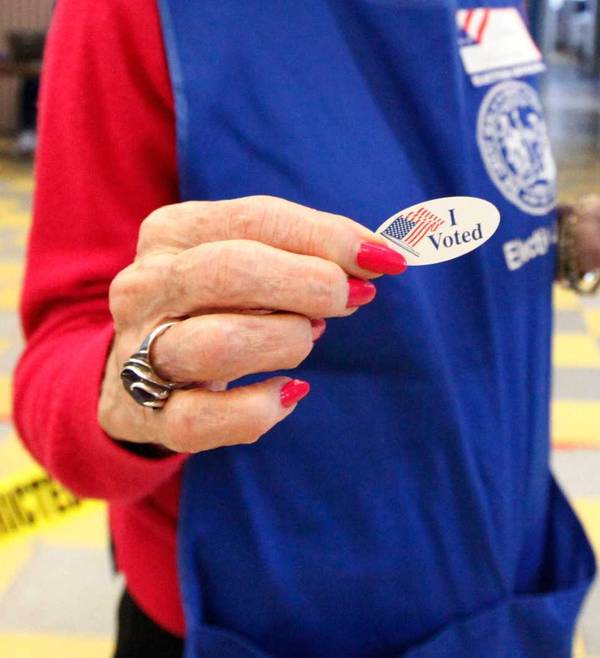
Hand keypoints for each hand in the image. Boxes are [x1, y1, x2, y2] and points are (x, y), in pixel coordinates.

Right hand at [100, 196, 406, 453]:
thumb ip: (312, 252)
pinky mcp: (145, 413)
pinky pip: (204, 418)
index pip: (257, 219)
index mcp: (173, 231)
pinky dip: (259, 409)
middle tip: (350, 298)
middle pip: (231, 272)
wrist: (138, 373)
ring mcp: (138, 351)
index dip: (328, 238)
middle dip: (309, 285)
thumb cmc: (220, 305)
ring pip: (216, 344)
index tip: (383, 259)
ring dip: (284, 341)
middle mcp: (146, 285)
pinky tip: (289, 392)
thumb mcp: (255, 260)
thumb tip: (379, 259)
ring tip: (307, 338)